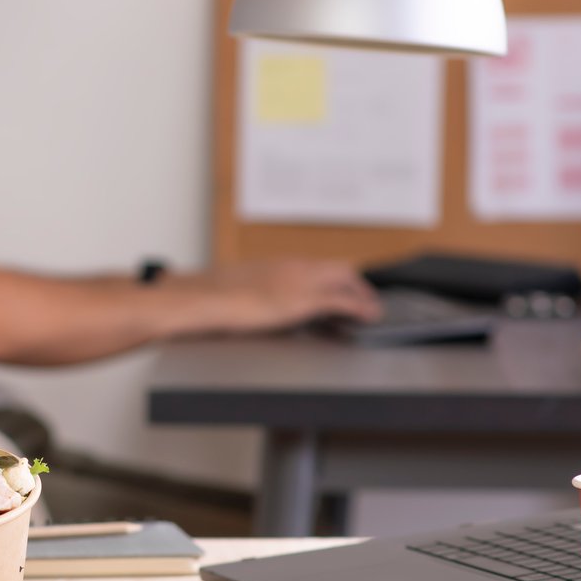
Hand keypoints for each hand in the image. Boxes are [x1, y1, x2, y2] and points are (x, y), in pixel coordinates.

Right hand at [189, 258, 380, 333]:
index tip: (345, 288)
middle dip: (357, 284)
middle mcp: (294, 267)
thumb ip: (257, 291)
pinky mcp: (302, 300)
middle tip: (365, 299)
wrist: (208, 297)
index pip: (319, 266)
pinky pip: (340, 300)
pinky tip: (368, 315)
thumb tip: (257, 302)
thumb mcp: (242, 288)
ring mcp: (300, 282)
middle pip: (339, 268)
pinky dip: (359, 306)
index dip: (338, 278)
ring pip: (345, 278)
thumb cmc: (216, 296)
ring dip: (362, 293)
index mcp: (280, 265)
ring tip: (371, 309)